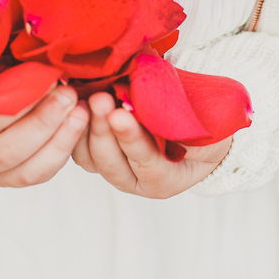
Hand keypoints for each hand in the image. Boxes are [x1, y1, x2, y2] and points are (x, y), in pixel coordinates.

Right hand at [0, 22, 89, 186]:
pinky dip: (63, 151)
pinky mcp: (14, 178)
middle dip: (43, 122)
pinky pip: (42, 173)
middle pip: (8, 151)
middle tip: (69, 93)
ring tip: (81, 110)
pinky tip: (78, 123)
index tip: (47, 78)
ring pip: (29, 170)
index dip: (18, 103)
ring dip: (59, 140)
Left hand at [71, 92, 230, 198]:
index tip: (120, 114)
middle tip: (99, 98)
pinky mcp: (96, 155)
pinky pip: (78, 147)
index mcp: (165, 180)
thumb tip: (162, 112)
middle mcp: (135, 181)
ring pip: (89, 157)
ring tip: (84, 97)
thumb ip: (184, 125)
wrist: (193, 126)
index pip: (146, 162)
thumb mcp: (204, 126)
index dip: (131, 138)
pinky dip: (75, 126)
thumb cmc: (202, 126)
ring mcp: (113, 169)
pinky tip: (75, 100)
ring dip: (85, 127)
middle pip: (110, 163)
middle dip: (103, 128)